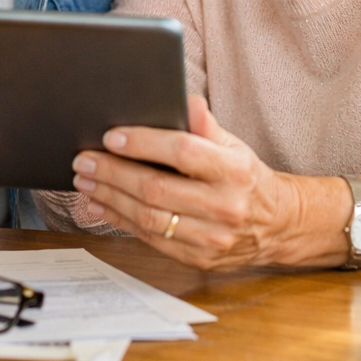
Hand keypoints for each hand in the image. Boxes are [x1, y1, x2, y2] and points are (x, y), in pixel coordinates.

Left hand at [71, 95, 301, 269]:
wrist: (276, 224)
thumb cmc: (245, 177)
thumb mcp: (234, 144)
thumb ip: (206, 125)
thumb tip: (187, 100)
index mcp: (233, 170)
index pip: (182, 152)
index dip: (144, 144)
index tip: (112, 136)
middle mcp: (224, 206)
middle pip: (157, 189)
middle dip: (113, 173)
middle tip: (84, 159)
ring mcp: (211, 238)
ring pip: (149, 218)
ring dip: (110, 198)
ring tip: (85, 181)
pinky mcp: (198, 259)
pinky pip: (151, 239)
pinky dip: (120, 221)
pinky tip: (100, 205)